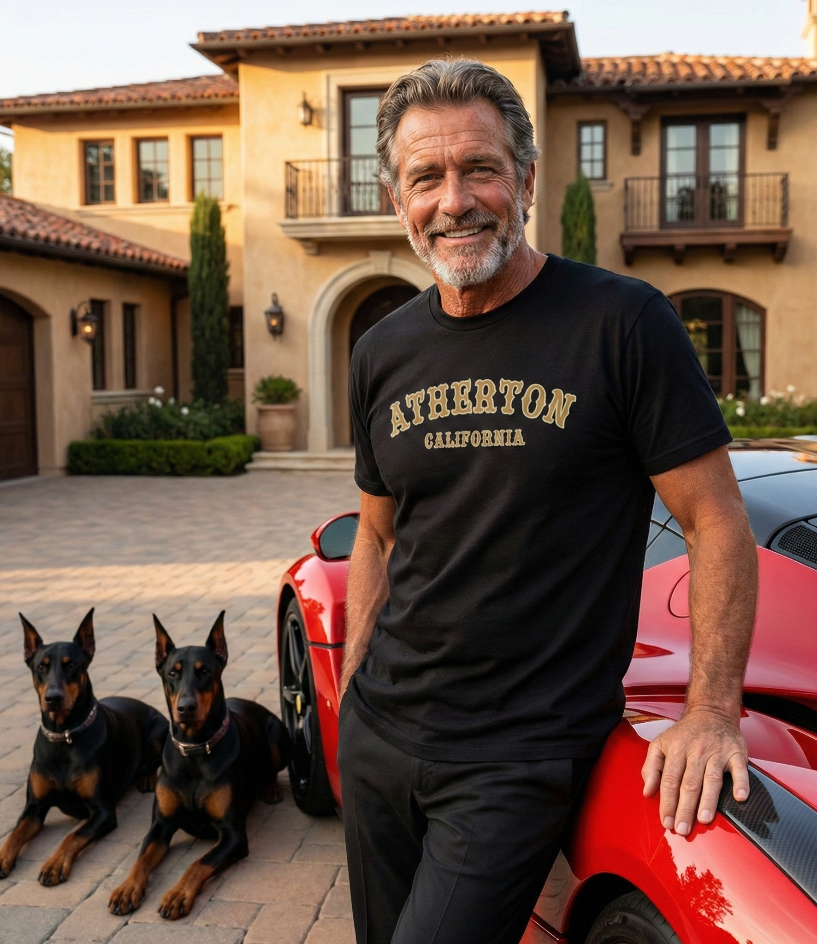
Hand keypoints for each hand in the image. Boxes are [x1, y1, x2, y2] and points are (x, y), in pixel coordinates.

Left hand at [641, 706, 748, 835]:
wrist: (711, 712)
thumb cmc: (683, 734)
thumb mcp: (660, 744)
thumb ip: (651, 767)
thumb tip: (647, 792)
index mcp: (675, 749)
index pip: (669, 780)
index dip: (667, 802)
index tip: (666, 822)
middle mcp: (695, 751)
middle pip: (689, 783)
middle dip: (685, 808)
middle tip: (683, 829)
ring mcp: (717, 752)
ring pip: (711, 779)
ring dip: (708, 800)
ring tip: (704, 819)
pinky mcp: (736, 753)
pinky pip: (740, 769)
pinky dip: (741, 783)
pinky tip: (740, 797)